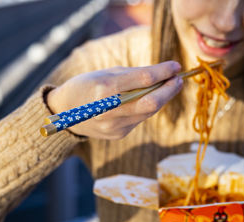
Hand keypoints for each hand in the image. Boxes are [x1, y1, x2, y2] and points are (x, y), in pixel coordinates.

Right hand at [47, 61, 181, 137]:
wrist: (65, 112)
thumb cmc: (86, 86)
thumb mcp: (106, 73)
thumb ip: (133, 75)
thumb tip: (162, 74)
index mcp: (104, 89)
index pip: (144, 80)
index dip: (164, 72)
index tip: (175, 65)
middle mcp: (110, 110)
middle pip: (152, 102)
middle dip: (170, 90)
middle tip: (178, 79)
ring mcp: (114, 125)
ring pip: (149, 112)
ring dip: (163, 98)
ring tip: (170, 86)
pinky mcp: (118, 134)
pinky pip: (140, 119)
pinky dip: (148, 108)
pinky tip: (149, 99)